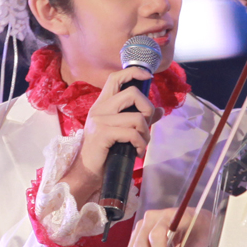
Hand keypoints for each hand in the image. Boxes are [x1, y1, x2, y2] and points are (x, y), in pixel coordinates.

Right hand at [63, 66, 162, 205]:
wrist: (86, 174)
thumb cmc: (105, 153)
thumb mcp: (123, 132)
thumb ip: (140, 119)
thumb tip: (160, 110)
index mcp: (102, 104)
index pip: (115, 77)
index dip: (133, 72)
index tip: (148, 76)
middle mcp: (99, 109)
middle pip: (131, 93)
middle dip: (147, 109)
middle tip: (146, 127)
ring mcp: (99, 121)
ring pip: (136, 117)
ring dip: (146, 133)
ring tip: (142, 145)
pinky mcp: (102, 134)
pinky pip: (132, 133)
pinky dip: (140, 144)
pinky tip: (138, 153)